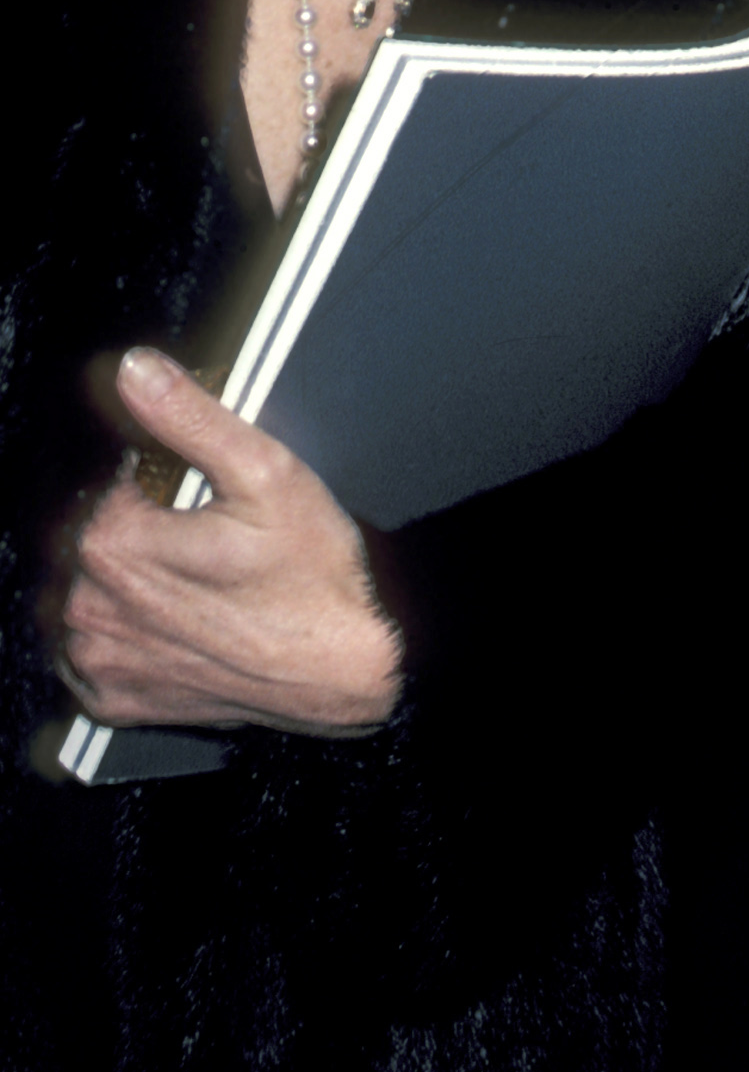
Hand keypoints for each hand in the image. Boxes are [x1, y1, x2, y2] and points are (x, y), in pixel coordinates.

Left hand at [57, 349, 402, 733]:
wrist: (342, 673)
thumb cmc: (312, 580)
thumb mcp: (267, 474)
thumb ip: (190, 416)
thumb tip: (135, 371)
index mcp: (113, 544)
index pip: (107, 485)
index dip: (158, 483)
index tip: (202, 500)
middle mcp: (90, 606)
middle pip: (91, 540)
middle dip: (139, 531)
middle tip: (208, 543)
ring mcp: (99, 659)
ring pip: (84, 594)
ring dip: (123, 582)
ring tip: (195, 584)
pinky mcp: (114, 700)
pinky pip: (90, 655)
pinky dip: (120, 637)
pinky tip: (174, 625)